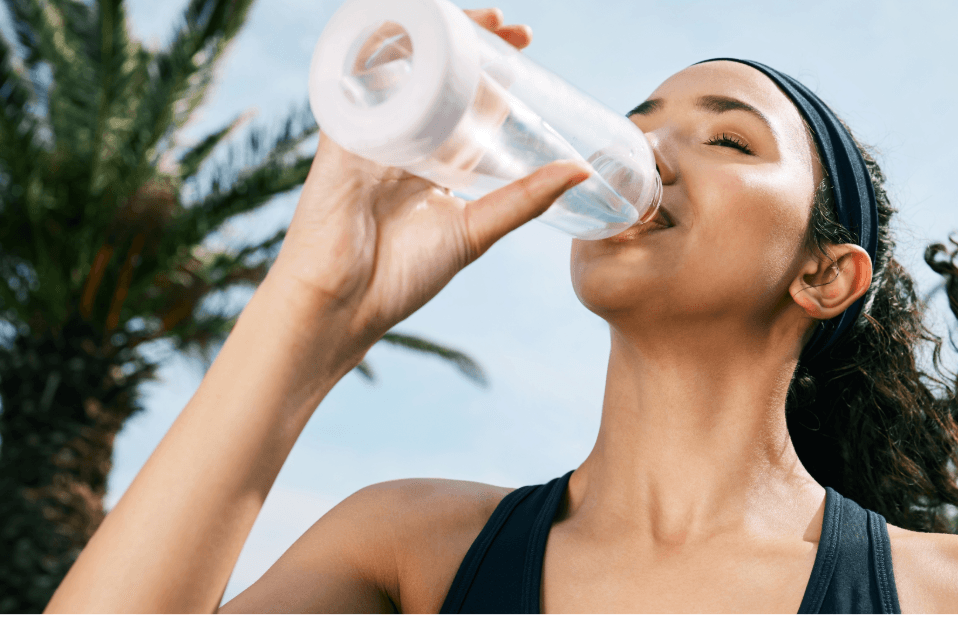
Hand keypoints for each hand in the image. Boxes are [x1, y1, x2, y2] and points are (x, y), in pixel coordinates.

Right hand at [266, 9, 587, 372]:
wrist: (343, 305)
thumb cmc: (400, 276)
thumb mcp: (476, 230)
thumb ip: (525, 200)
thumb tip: (580, 172)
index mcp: (430, 157)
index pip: (463, 94)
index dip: (492, 63)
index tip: (524, 41)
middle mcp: (399, 136)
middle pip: (433, 70)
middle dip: (470, 38)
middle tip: (509, 27)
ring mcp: (369, 131)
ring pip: (398, 64)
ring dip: (433, 32)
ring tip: (474, 19)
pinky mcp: (341, 133)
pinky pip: (354, 76)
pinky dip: (377, 44)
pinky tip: (405, 22)